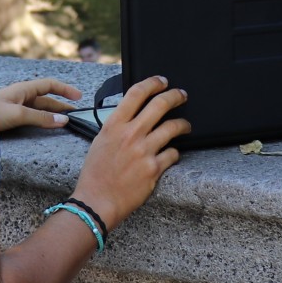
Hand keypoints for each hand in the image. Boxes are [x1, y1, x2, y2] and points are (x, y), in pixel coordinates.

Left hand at [0, 77, 82, 131]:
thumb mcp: (18, 115)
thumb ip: (41, 118)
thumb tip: (64, 120)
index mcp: (23, 89)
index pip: (49, 85)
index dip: (65, 89)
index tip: (78, 97)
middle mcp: (20, 95)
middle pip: (45, 98)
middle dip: (61, 104)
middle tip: (75, 114)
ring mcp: (15, 105)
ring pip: (38, 108)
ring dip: (52, 113)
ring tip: (64, 120)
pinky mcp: (9, 116)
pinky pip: (31, 115)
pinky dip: (41, 119)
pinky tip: (45, 124)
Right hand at [72, 75, 189, 231]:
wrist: (97, 201)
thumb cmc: (95, 174)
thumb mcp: (101, 141)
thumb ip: (117, 127)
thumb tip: (132, 116)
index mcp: (114, 125)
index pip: (136, 93)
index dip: (153, 83)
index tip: (162, 81)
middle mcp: (130, 134)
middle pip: (160, 104)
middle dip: (175, 96)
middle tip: (182, 95)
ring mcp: (144, 151)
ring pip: (173, 127)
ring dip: (183, 125)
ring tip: (186, 126)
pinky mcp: (154, 168)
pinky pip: (173, 153)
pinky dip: (175, 152)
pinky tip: (172, 154)